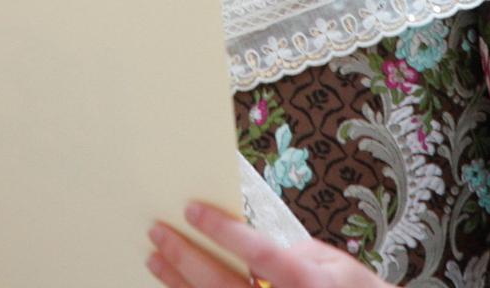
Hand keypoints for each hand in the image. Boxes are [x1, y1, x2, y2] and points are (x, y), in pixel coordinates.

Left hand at [147, 204, 387, 287]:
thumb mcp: (333, 261)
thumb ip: (290, 250)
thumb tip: (244, 240)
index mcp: (308, 281)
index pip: (259, 253)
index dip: (223, 230)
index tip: (192, 209)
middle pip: (223, 284)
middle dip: (186, 256)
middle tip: (159, 231)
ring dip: (178, 281)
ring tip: (156, 257)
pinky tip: (174, 284)